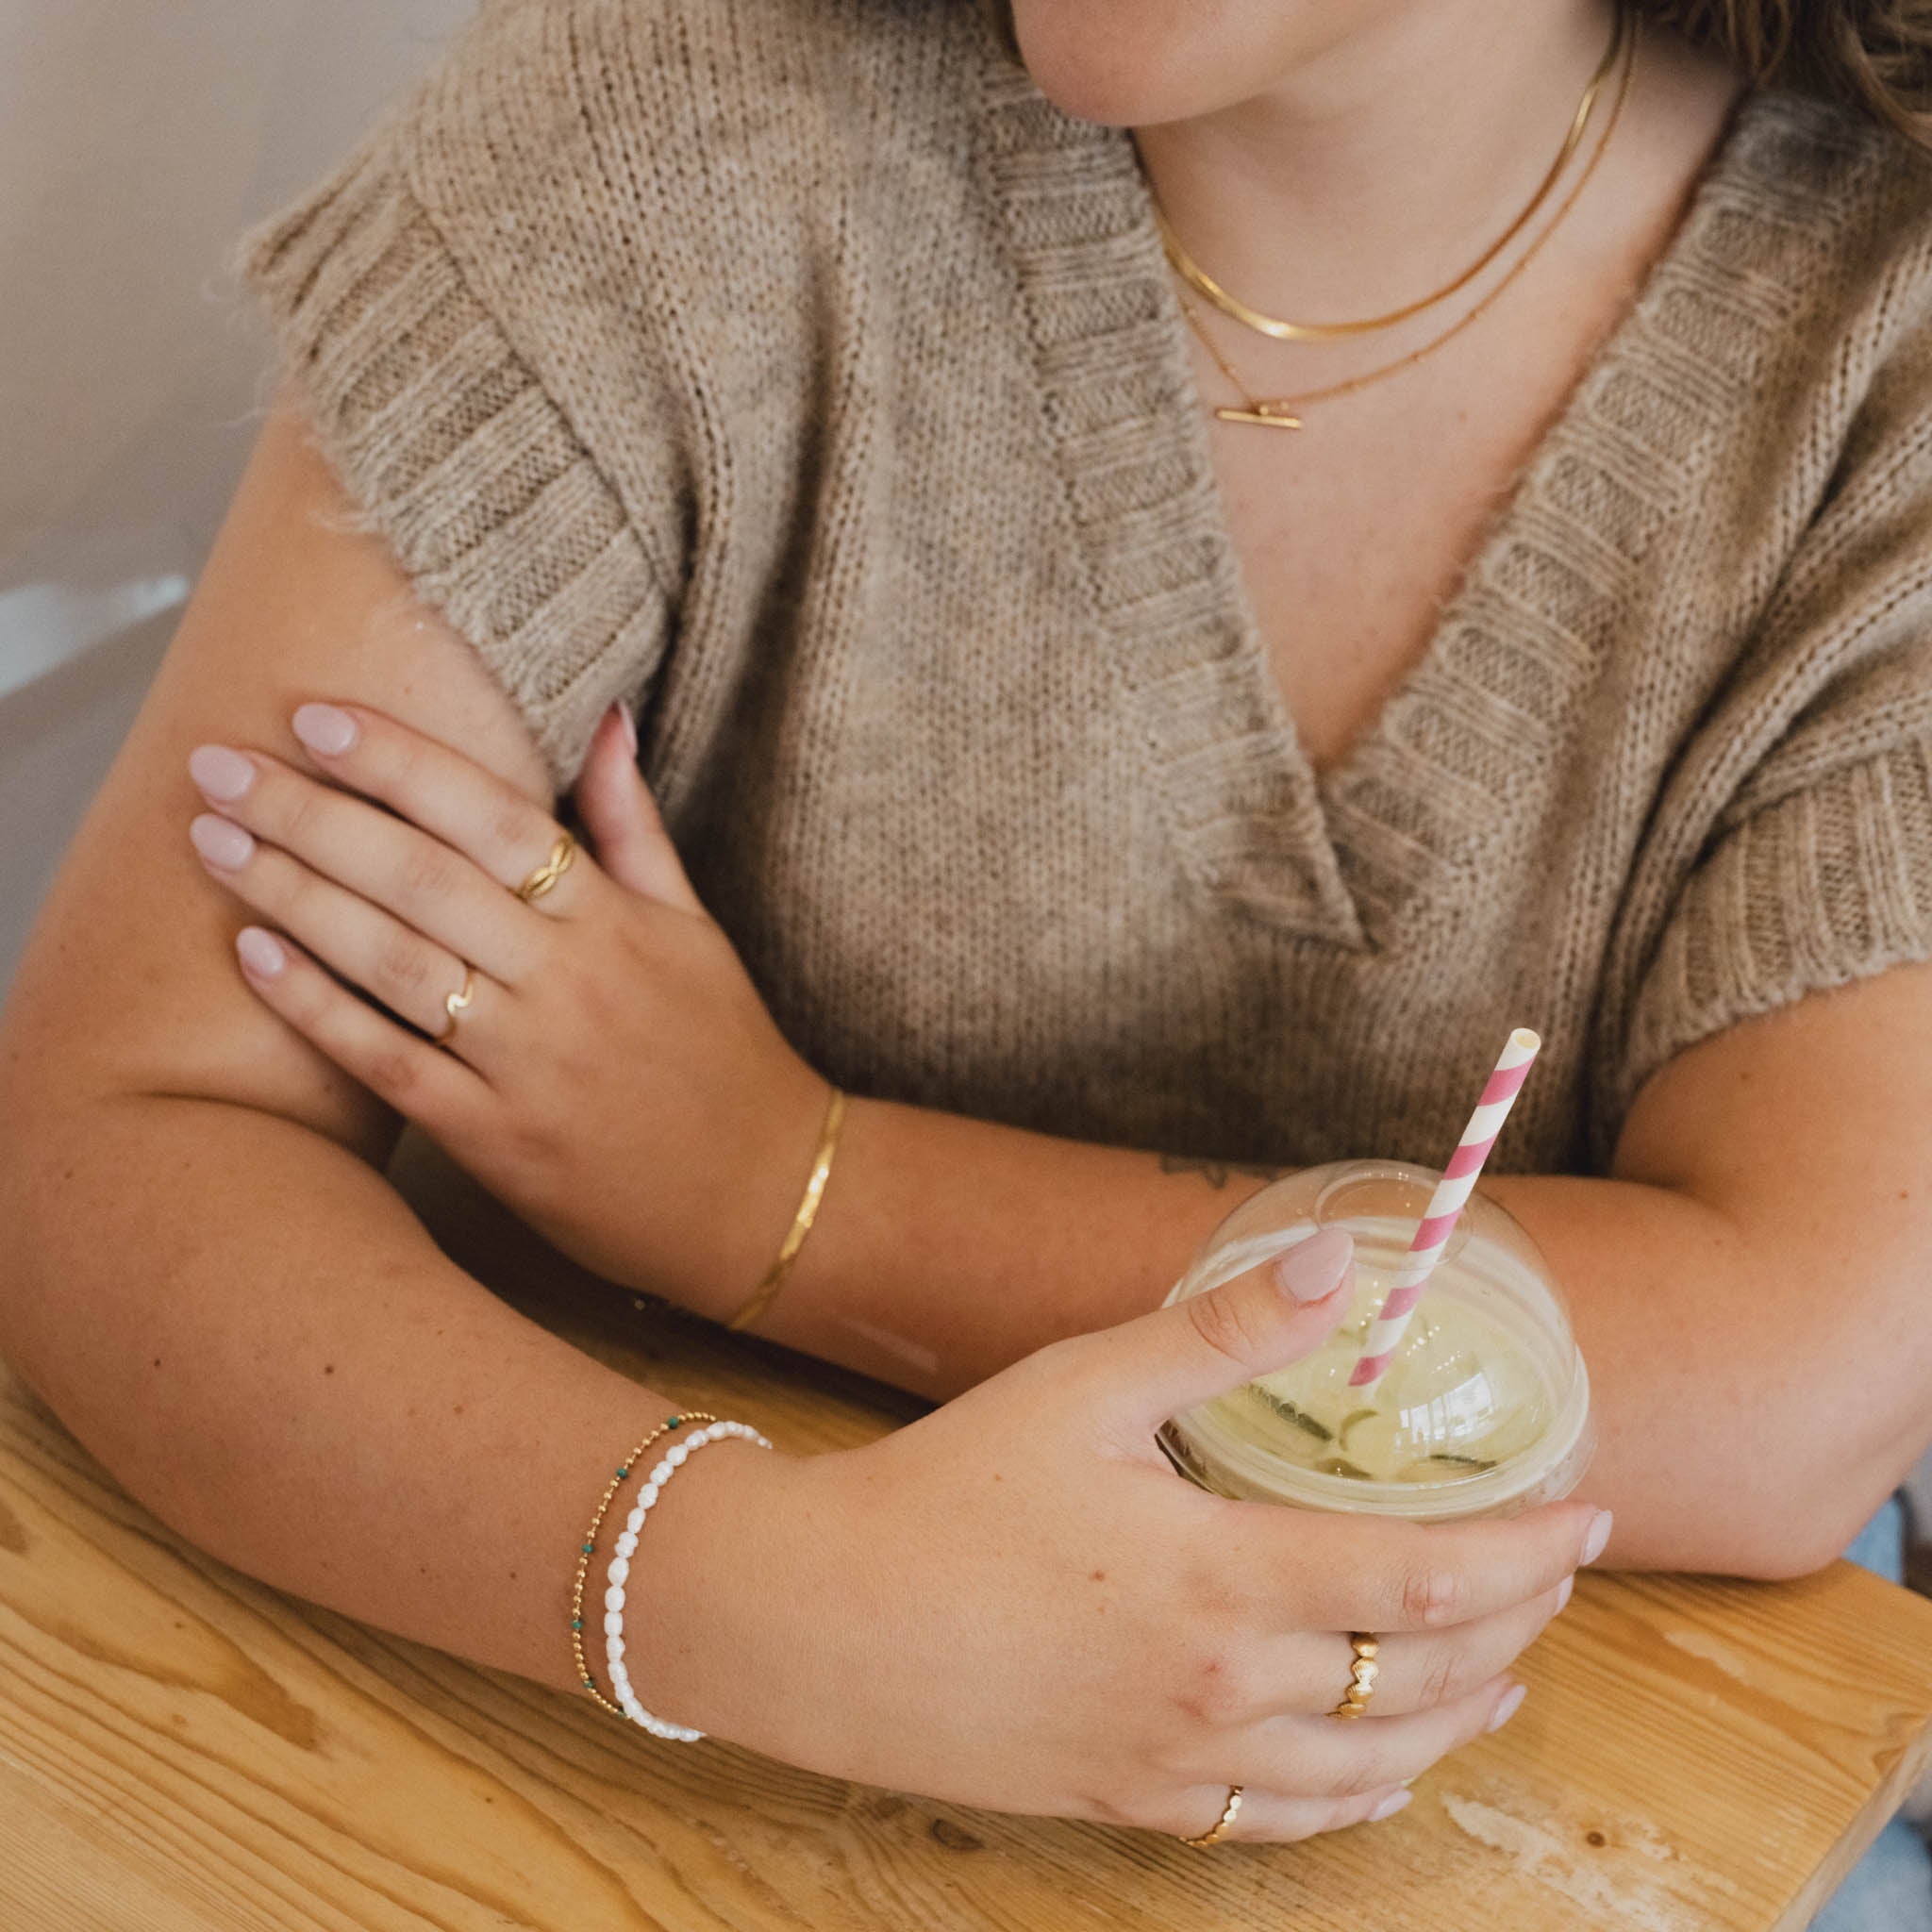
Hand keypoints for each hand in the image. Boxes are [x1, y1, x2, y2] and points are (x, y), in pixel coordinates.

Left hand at [186, 700, 826, 1305]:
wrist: (767, 1196)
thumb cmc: (726, 1052)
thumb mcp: (695, 928)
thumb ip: (634, 825)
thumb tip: (606, 715)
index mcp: (615, 920)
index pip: (493, 816)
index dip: (398, 761)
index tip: (313, 718)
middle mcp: (569, 981)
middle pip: (421, 877)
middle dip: (310, 813)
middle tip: (216, 766)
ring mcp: (530, 1063)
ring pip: (395, 961)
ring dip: (294, 895)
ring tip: (213, 842)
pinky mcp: (499, 1140)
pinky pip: (391, 1063)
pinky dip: (320, 1008)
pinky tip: (253, 956)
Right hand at [638, 1228, 1606, 1841]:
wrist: (813, 1624)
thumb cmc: (943, 1493)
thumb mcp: (1081, 1387)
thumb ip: (1221, 1334)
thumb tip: (1337, 1262)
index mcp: (1223, 1581)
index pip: (1428, 1579)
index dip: (1530, 1551)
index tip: (1593, 1515)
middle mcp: (1225, 1691)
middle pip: (1426, 1675)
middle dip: (1517, 1626)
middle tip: (1559, 1577)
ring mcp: (1182, 1762)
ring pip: (1374, 1761)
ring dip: (1461, 1716)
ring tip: (1508, 1675)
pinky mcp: (1134, 1802)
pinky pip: (1289, 1821)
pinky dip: (1365, 1793)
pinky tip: (1383, 1767)